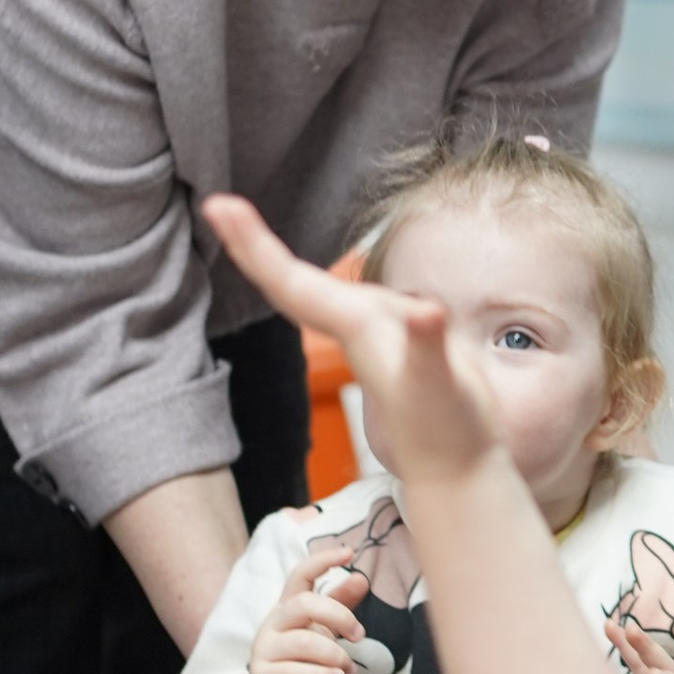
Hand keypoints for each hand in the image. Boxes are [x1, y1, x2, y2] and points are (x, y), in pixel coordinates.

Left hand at [205, 195, 503, 493]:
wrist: (458, 467)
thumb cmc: (446, 429)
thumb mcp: (438, 386)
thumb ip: (428, 348)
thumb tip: (425, 310)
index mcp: (357, 327)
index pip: (292, 280)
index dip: (255, 244)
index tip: (217, 207)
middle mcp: (358, 327)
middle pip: (291, 282)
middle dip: (252, 244)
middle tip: (216, 206)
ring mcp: (375, 335)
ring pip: (314, 291)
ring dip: (276, 259)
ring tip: (243, 227)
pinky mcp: (401, 341)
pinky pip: (354, 303)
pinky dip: (334, 282)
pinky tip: (329, 273)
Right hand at [242, 557, 366, 673]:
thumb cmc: (299, 665)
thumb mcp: (320, 633)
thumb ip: (338, 606)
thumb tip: (361, 577)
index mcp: (287, 609)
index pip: (299, 575)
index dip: (322, 560)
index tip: (349, 552)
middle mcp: (272, 625)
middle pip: (303, 604)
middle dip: (339, 616)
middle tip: (360, 636)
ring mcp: (263, 653)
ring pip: (301, 642)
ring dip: (335, 655)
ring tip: (350, 670)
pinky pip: (292, 673)